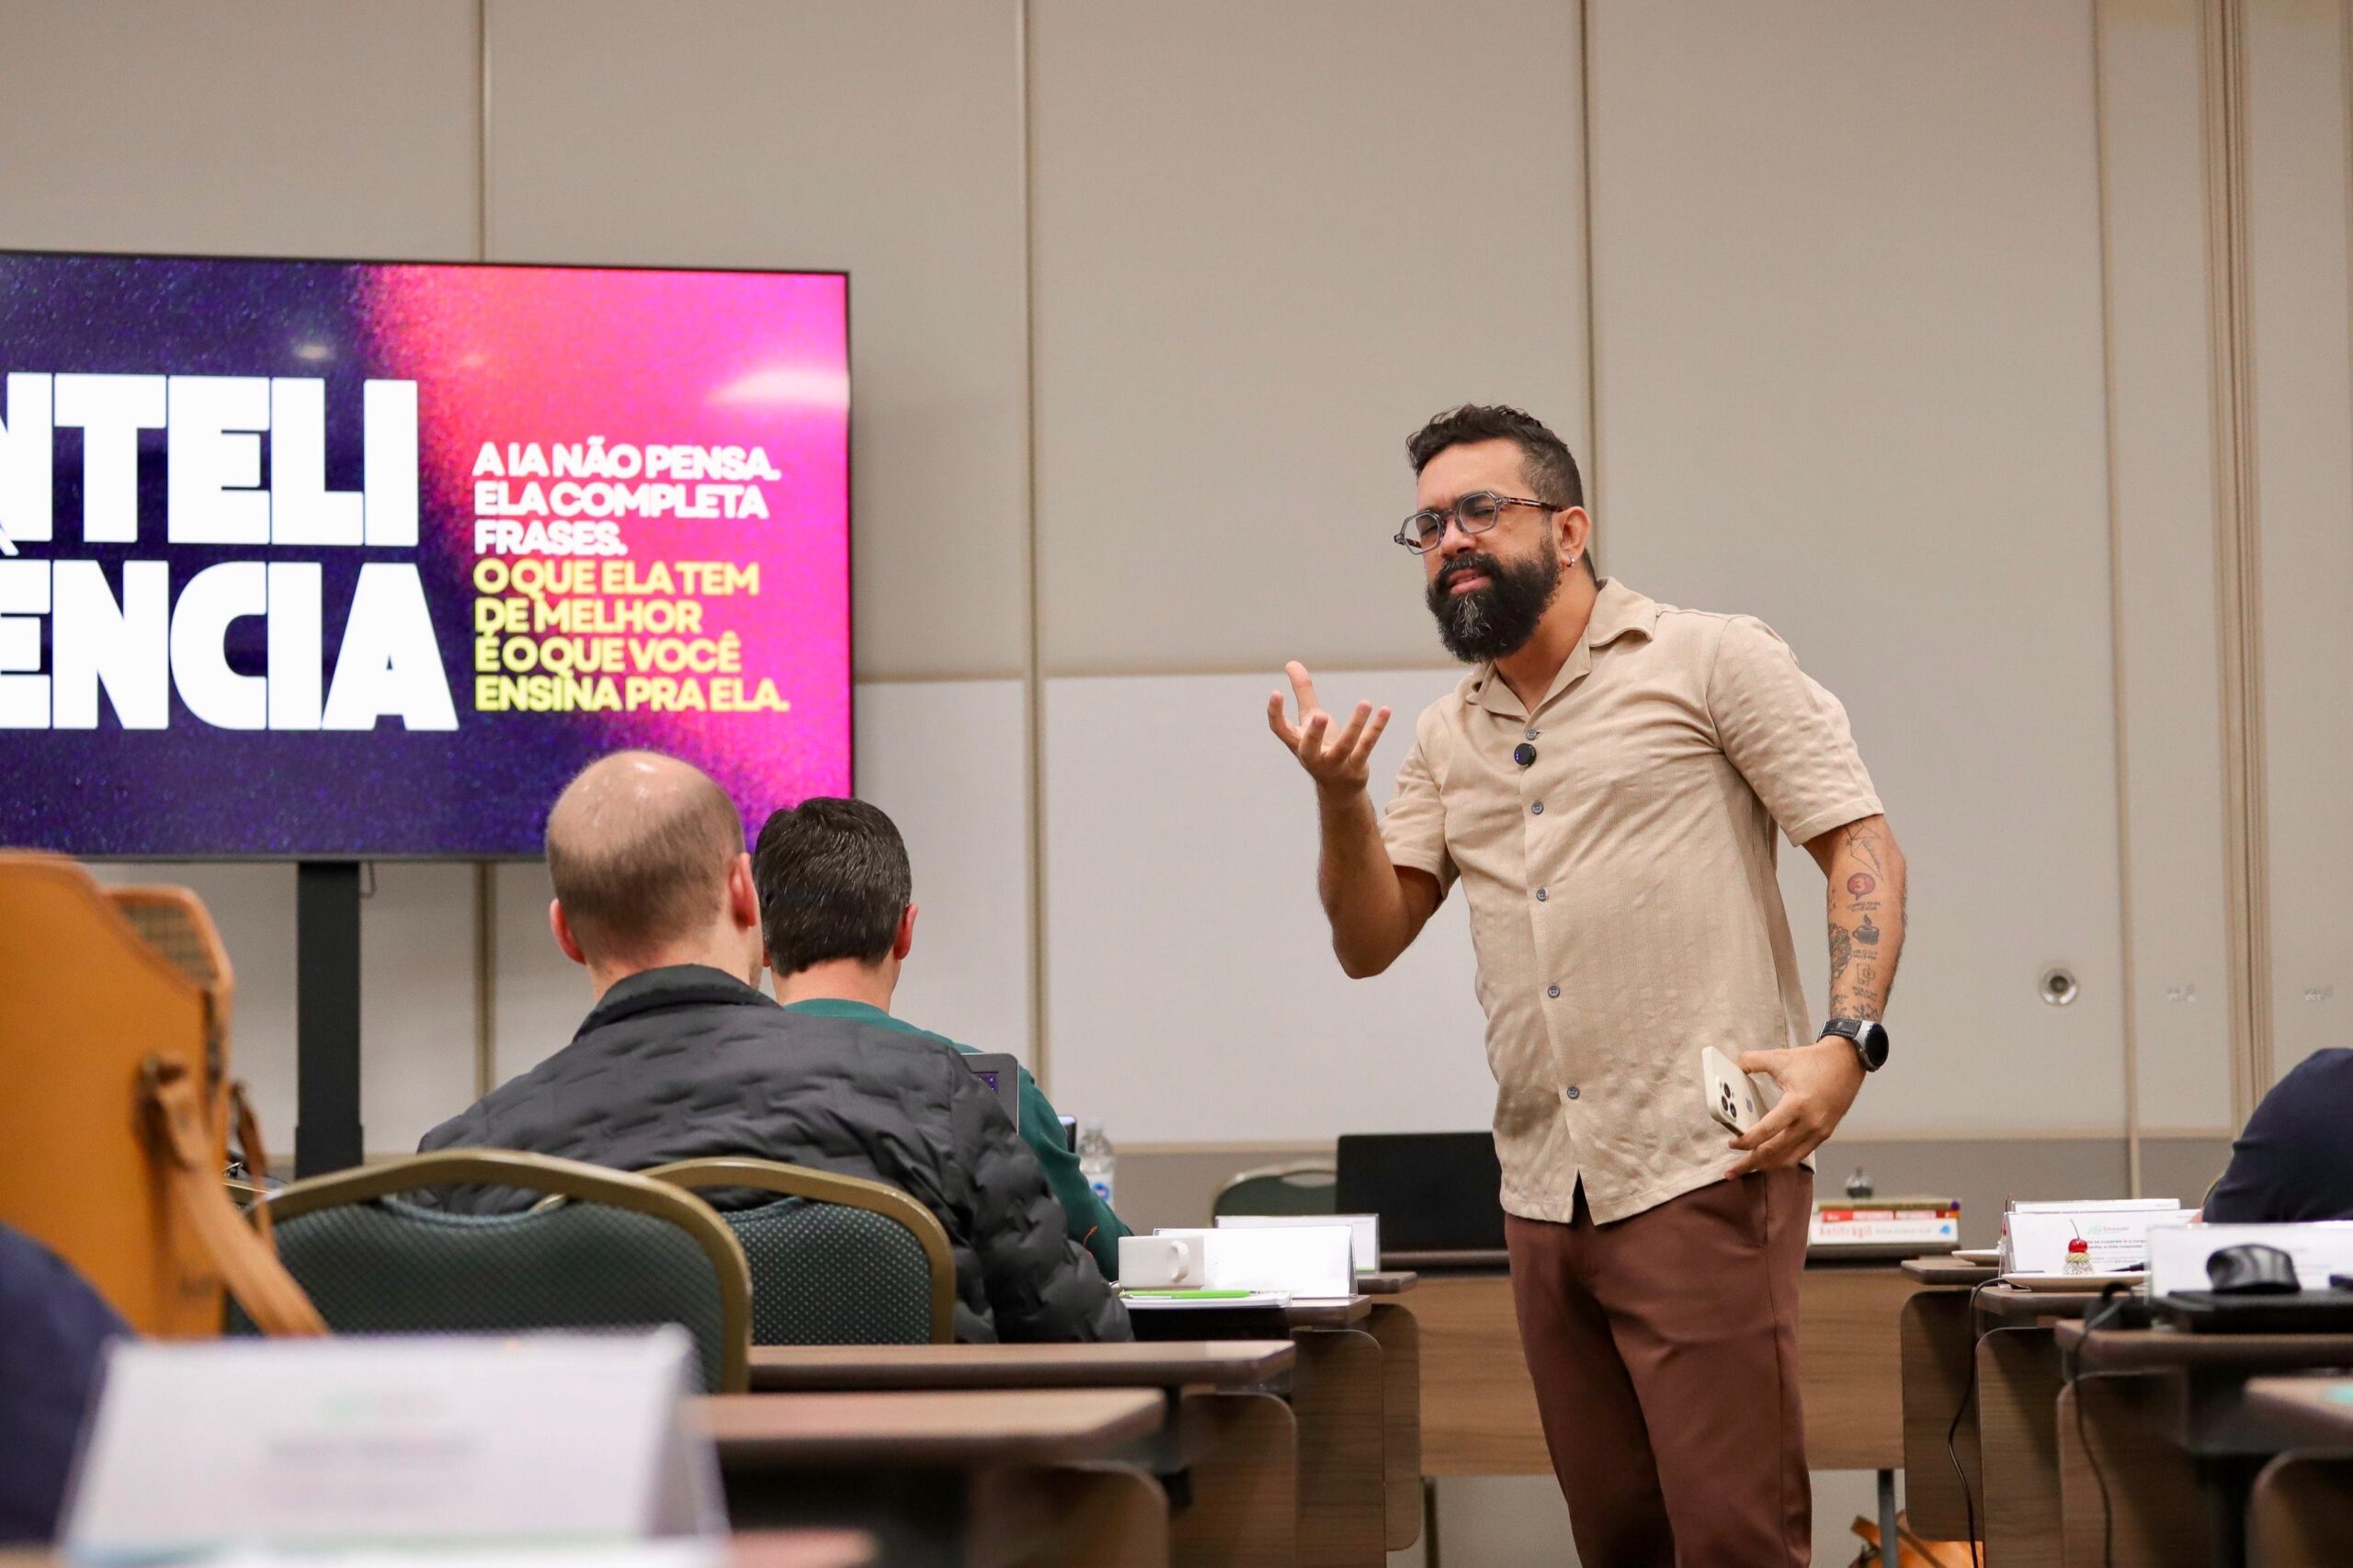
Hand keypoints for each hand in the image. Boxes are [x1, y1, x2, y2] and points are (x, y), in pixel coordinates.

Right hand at [1268, 661, 1390, 797]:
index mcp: (1298, 743)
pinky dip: (1376, 728)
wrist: (1338, 789)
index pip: (1280, 730)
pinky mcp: (1356, 767)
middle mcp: (1313, 757)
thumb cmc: (1321, 747)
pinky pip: (1367, 746)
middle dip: (1314, 733)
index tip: (1276, 692)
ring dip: (1356, 725)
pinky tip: (1385, 711)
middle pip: (1310, 748)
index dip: (1275, 713)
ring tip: (1365, 702)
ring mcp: (1335, 765)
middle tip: (1319, 715)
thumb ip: (1303, 692)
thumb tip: (1291, 663)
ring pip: (1345, 746)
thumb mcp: (1310, 720)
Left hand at [1726, 1037, 1865, 1176]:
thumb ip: (1752, 1061)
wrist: (1847, 1062)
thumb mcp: (1780, 1057)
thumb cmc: (1814, 1060)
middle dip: (1751, 1163)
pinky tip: (1770, 1160)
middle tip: (1731, 1171)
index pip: (1767, 1131)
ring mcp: (1819, 1131)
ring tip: (1747, 1169)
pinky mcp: (1824, 1134)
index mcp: (1797, 1104)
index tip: (1732, 1144)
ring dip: (1766, 1166)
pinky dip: (1783, 1160)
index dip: (1747, 1141)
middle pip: (1775, 1152)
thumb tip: (1734, 1066)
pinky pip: (1801, 1154)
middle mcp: (1810, 1123)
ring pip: (1789, 1159)